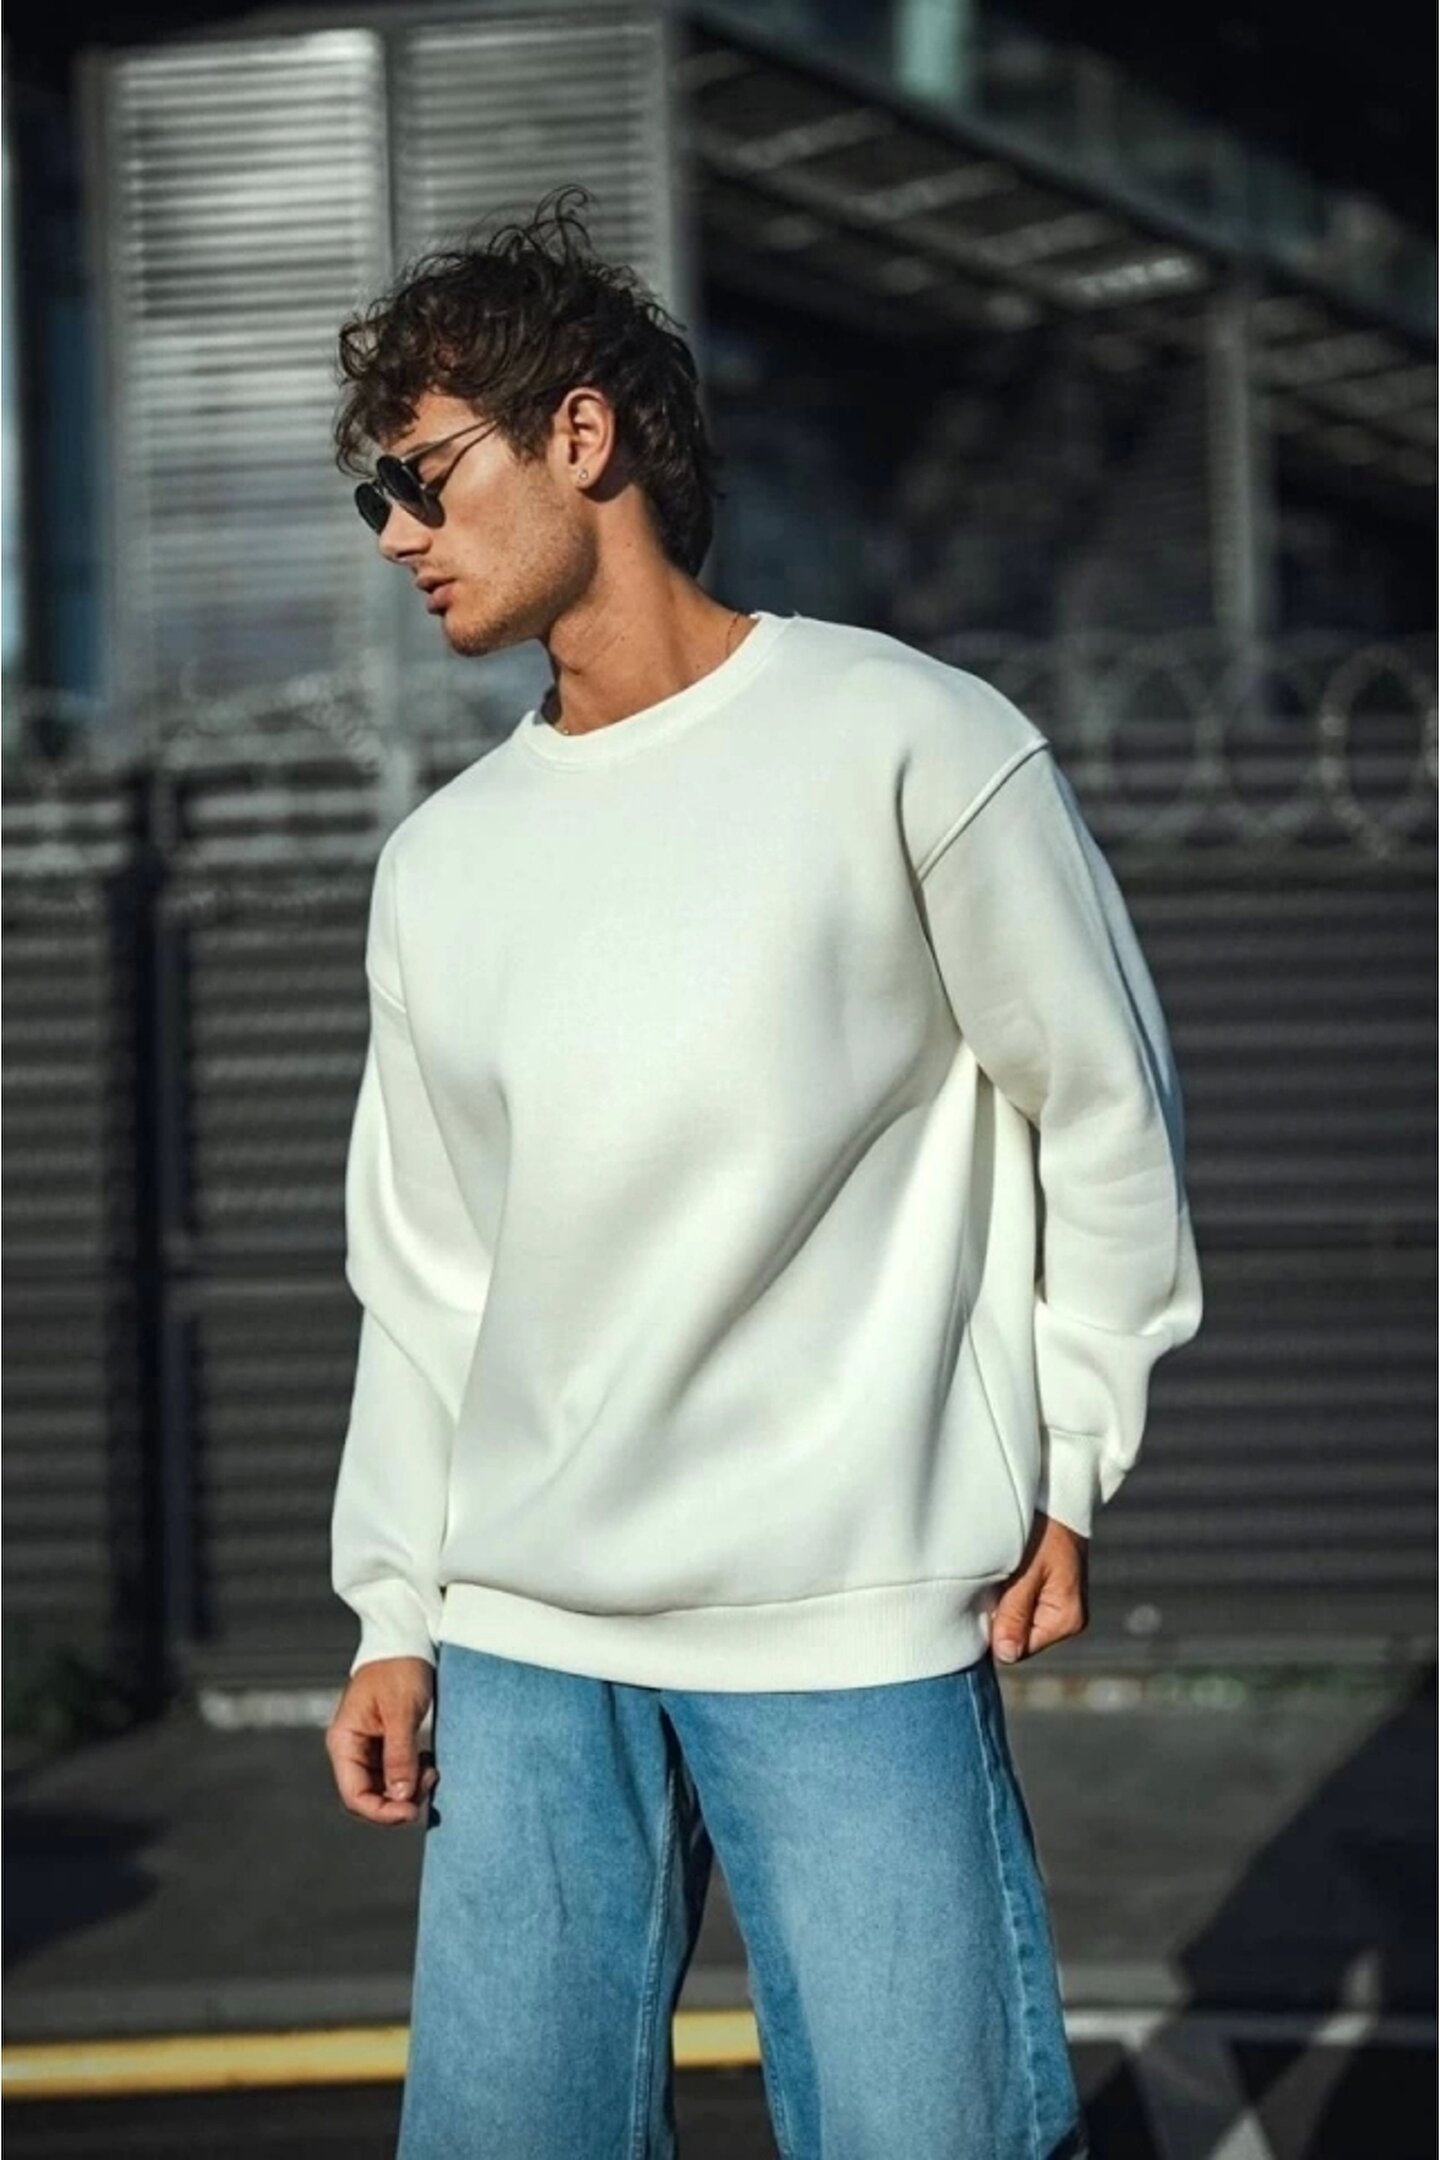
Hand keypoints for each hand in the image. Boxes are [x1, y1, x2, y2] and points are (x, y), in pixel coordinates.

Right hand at [326, 1655, 438, 1824]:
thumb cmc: (399, 1667)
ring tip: (431, 1770)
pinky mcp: (384, 1742)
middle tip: (430, 1784)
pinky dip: (412, 1775)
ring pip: (384, 1788)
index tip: (412, 1812)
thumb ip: (399, 1755)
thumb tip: (400, 1797)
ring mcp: (367, 1747)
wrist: (406, 1638)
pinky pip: (394, 1772)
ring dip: (408, 1788)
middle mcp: (351, 1749)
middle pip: (369, 1797)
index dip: (382, 1812)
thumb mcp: (401, 1711)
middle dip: (399, 1801)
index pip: (355, 1796)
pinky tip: (427, 1762)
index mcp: (344, 1742)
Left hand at [990, 1511, 1088, 1664]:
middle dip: (998, 1614)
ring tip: (1001, 1571)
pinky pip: (1018, 1601)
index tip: (986, 1600)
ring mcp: (1056, 1602)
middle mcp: (1065, 1617)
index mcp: (1067, 1619)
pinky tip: (1004, 1570)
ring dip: (1000, 1600)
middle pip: (1017, 1635)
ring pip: (1014, 1617)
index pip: (1019, 1648)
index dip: (996, 1629)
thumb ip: (1015, 1613)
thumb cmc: (1045, 1528)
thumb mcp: (1026, 1571)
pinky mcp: (1046, 1588)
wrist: (1058, 1493)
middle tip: (992, 1581)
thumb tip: (1006, 1655)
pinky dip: (1006, 1589)